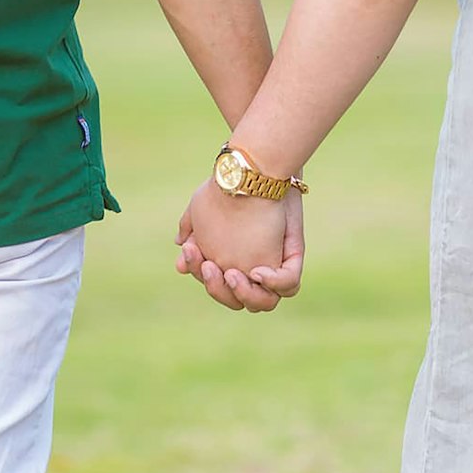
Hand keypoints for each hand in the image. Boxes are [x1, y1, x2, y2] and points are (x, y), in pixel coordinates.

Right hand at [175, 182, 304, 311]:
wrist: (259, 170)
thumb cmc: (233, 188)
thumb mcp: (207, 211)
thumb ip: (194, 232)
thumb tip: (181, 248)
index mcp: (230, 265)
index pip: (215, 284)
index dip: (200, 273)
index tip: (191, 251)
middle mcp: (252, 272)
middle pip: (235, 300)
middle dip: (217, 288)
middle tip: (209, 266)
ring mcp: (274, 269)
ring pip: (263, 303)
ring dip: (245, 293)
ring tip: (231, 273)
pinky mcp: (291, 259)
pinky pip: (289, 285)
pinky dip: (274, 282)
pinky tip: (257, 270)